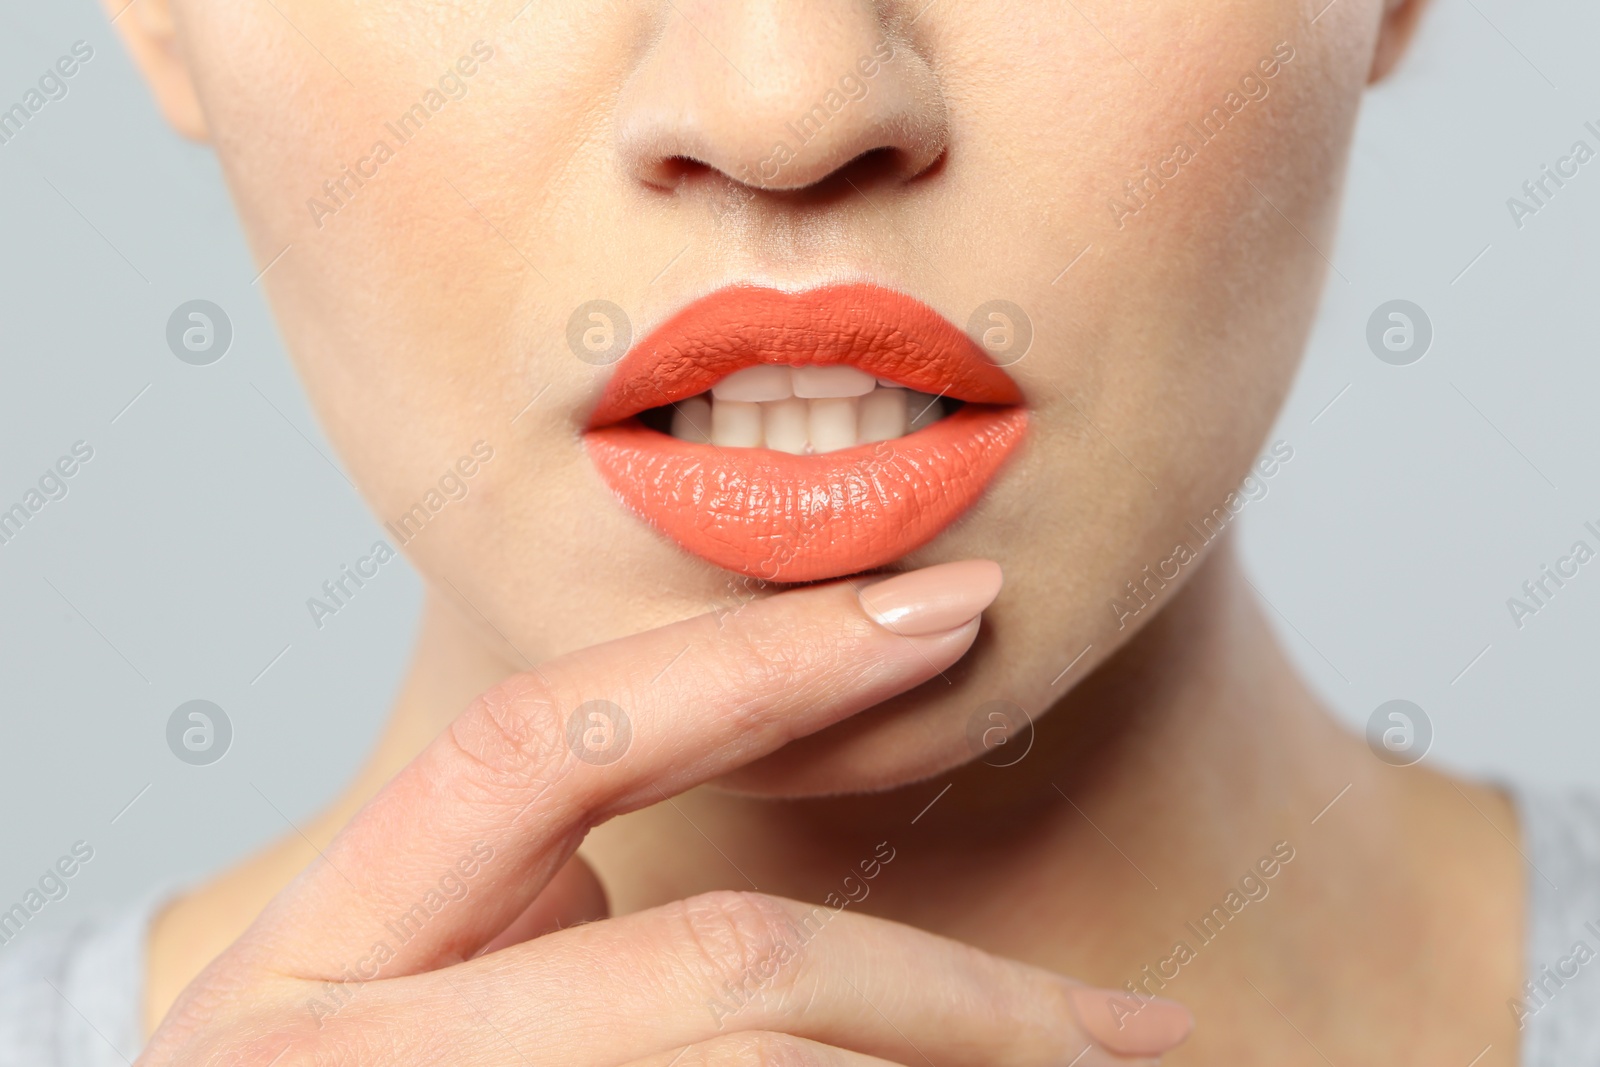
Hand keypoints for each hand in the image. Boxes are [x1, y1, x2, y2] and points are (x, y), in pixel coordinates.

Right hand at [136, 561, 1191, 1065]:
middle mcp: (331, 1038)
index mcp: (332, 934)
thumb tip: (749, 881)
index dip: (761, 661)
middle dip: (966, 996)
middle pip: (725, 964)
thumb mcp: (428, 988)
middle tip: (1135, 1030)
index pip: (551, 739)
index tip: (950, 616)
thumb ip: (549, 899)